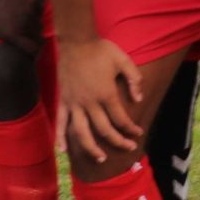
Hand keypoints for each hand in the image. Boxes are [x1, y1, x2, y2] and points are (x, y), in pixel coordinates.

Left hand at [0, 0, 39, 52]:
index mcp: (12, 32)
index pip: (32, 48)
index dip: (31, 53)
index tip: (29, 53)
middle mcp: (25, 21)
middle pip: (37, 35)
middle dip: (34, 40)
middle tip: (30, 42)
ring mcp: (30, 6)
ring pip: (39, 21)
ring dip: (35, 26)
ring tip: (30, 28)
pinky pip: (38, 7)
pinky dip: (35, 12)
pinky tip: (28, 11)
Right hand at [58, 35, 145, 164]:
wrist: (76, 40)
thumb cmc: (101, 49)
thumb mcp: (123, 59)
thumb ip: (134, 79)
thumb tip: (139, 99)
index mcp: (106, 93)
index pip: (120, 119)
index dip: (131, 129)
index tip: (138, 133)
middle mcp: (89, 102)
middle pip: (104, 130)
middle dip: (118, 142)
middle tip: (128, 148)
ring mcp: (74, 103)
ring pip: (82, 132)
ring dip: (92, 148)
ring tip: (101, 159)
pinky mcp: (63, 100)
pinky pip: (60, 122)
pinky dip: (60, 137)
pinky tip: (63, 151)